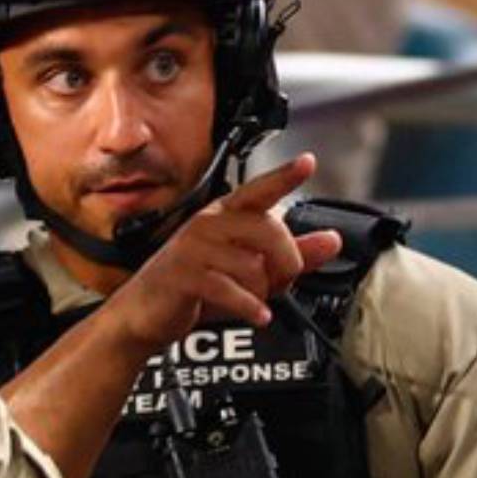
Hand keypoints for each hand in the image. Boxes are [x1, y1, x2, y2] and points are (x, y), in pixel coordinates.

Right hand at [104, 153, 344, 357]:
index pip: (259, 190)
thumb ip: (292, 255)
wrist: (144, 315)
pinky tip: (257, 314)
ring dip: (261, 293)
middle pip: (269, 231)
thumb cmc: (194, 288)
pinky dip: (250, 307)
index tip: (307, 162)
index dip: (284, 176)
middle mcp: (209, 224)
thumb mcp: (250, 271)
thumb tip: (331, 241)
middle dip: (287, 262)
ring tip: (251, 300)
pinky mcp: (184, 275)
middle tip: (283, 280)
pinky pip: (232, 290)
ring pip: (254, 267)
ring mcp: (194, 248)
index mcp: (225, 216)